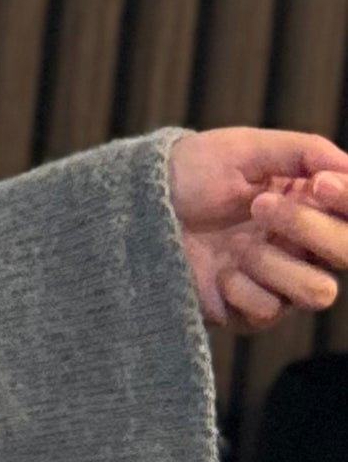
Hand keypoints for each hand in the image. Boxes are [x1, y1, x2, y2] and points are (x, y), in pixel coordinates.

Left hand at [165, 127, 347, 331]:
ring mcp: (278, 282)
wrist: (135, 208)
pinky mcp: (250, 312)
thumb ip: (304, 152)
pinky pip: (269, 311)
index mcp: (311, 204)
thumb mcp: (244, 149)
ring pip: (319, 292)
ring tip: (238, 245)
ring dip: (277, 263)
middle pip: (347, 254)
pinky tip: (218, 271)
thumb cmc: (191, 173)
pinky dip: (242, 287)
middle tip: (261, 205)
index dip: (347, 200)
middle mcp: (302, 246)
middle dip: (309, 228)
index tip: (319, 184)